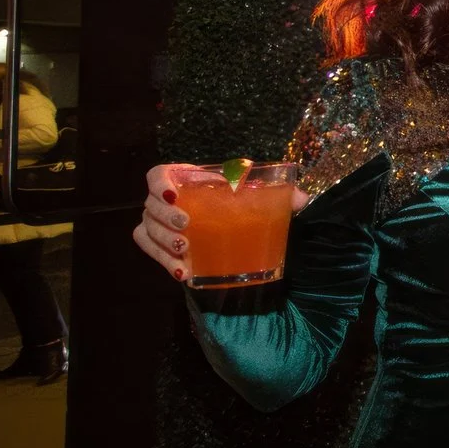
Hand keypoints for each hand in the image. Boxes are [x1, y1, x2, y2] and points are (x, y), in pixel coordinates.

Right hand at [133, 162, 308, 283]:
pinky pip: (150, 252)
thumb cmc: (236, 199)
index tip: (174, 195)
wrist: (226, 221)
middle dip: (165, 217)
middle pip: (151, 206)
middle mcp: (163, 200)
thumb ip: (278, 193)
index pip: (157, 175)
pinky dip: (163, 262)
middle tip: (186, 225)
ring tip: (185, 250)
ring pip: (146, 230)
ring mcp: (157, 223)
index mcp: (182, 178)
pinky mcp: (159, 245)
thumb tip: (303, 199)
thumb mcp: (254, 194)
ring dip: (162, 242)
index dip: (159, 184)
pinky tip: (183, 272)